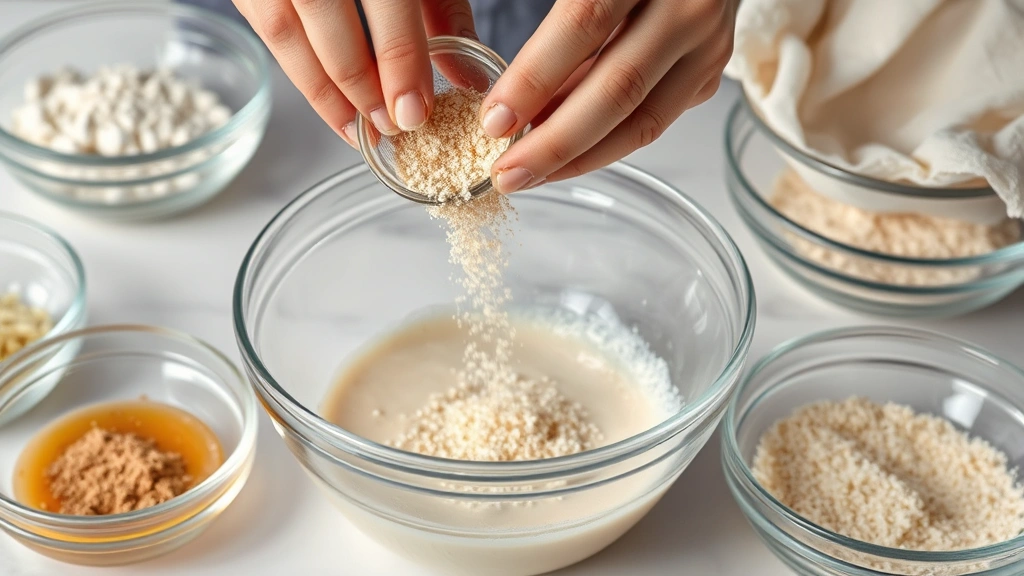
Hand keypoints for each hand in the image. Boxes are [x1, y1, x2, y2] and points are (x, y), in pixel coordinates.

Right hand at [233, 0, 476, 146]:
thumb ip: (443, 11)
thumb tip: (466, 78)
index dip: (399, 57)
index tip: (413, 110)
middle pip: (326, 16)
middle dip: (358, 81)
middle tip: (387, 126)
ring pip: (285, 30)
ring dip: (320, 90)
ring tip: (355, 130)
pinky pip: (265, 28)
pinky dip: (298, 72)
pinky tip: (327, 102)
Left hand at [481, 0, 736, 192]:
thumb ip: (559, 24)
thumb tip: (512, 101)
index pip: (584, 24)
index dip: (535, 77)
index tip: (494, 120)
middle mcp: (689, 6)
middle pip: (618, 88)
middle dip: (555, 142)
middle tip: (507, 172)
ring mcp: (708, 43)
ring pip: (643, 120)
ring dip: (581, 156)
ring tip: (532, 172)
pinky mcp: (710, 72)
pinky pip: (653, 120)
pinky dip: (606, 141)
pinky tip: (567, 150)